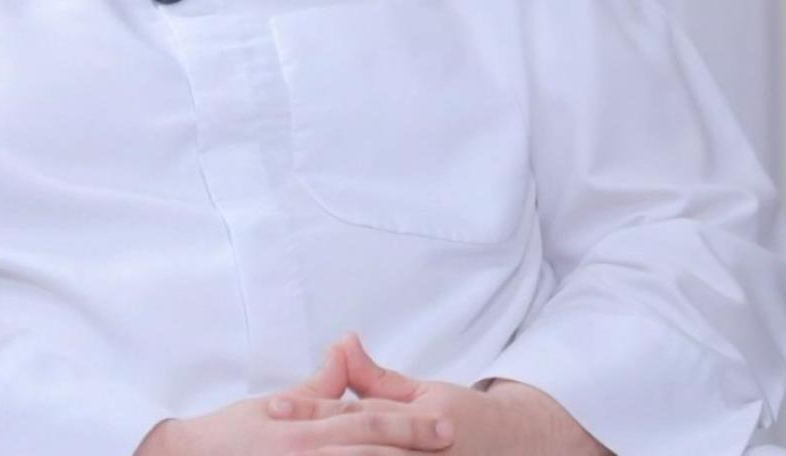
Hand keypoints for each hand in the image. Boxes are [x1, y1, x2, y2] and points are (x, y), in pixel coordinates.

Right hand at [133, 338, 456, 455]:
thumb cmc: (230, 437)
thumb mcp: (275, 405)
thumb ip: (317, 386)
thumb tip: (345, 348)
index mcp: (305, 426)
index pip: (366, 421)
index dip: (409, 422)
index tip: (445, 423)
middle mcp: (305, 450)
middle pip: (368, 448)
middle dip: (412, 445)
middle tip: (451, 440)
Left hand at [267, 332, 607, 455]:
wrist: (514, 445)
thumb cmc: (461, 415)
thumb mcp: (420, 391)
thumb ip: (375, 375)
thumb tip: (342, 340)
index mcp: (414, 418)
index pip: (355, 414)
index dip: (314, 410)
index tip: (276, 408)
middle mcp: (416, 449)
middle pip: (356, 446)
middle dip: (312, 442)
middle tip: (271, 436)